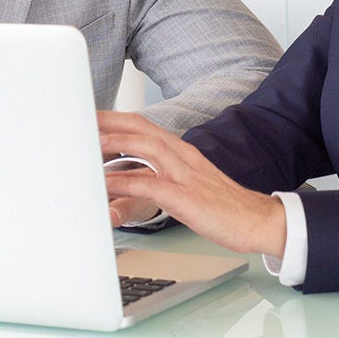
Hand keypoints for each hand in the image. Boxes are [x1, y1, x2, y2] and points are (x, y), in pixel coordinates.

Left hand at [98, 110, 286, 257]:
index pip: (143, 125)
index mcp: (182, 151)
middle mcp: (182, 155)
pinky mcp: (186, 197)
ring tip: (86, 142)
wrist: (259, 221)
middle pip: (140, 128)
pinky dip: (125, 182)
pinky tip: (107, 184)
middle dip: (109, 122)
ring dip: (114, 142)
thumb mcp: (188, 182)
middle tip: (79, 120)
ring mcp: (185, 174)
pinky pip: (150, 185)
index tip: (91, 116)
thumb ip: (159, 175)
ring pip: (144, 148)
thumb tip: (127, 177)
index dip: (115, 118)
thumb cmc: (222, 205)